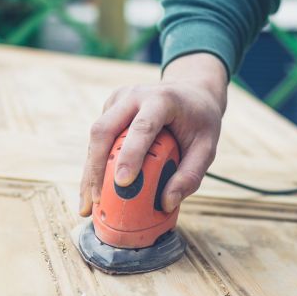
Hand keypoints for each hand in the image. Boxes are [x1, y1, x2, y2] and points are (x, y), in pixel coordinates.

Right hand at [79, 53, 227, 215]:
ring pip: (95, 136)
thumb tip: (167, 203)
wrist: (191, 91)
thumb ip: (191, 175)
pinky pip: (97, 140)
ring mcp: (118, 101)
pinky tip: (91, 191)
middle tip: (98, 201)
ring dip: (89, 171)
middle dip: (97, 167)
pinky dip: (93, 166)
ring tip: (88, 205)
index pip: (142, 127)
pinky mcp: (110, 110)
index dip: (130, 155)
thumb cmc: (200, 120)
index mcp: (162, 99)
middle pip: (104, 129)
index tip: (123, 183)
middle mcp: (135, 96)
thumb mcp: (208, 146)